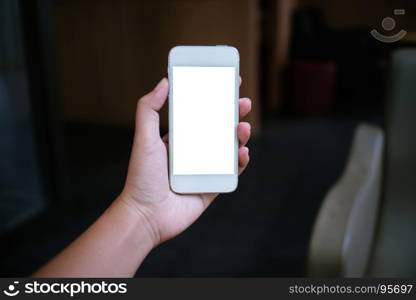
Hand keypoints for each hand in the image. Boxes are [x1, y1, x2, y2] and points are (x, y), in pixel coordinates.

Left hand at [119, 78, 251, 245]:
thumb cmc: (142, 177)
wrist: (146, 215)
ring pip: (229, 149)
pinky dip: (241, 161)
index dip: (214, 100)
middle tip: (244, 102)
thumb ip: (149, 109)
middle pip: (219, 129)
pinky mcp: (213, 187)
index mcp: (178, 140)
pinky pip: (232, 172)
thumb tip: (164, 81)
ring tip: (243, 128)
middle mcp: (193, 153)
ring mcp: (205, 170)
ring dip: (240, 136)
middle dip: (233, 114)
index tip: (227, 85)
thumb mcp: (143, 139)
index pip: (200, 115)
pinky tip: (243, 152)